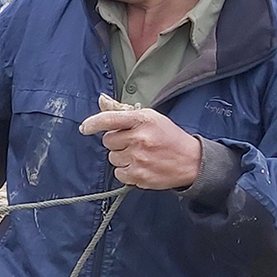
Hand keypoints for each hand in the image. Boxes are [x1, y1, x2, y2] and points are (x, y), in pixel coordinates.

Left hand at [78, 94, 203, 189]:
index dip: (93, 123)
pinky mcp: (138, 175)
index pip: (110, 119)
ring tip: (141, 155)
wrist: (192, 161)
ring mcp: (138, 158)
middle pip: (108, 141)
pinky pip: (118, 173)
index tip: (85, 128)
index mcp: (143, 120)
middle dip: (117, 142)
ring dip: (122, 157)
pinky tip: (141, 166)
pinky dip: (126, 171)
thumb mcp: (151, 118)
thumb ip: (123, 111)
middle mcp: (139, 138)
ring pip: (112, 157)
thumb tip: (101, 100)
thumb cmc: (169, 137)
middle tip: (134, 142)